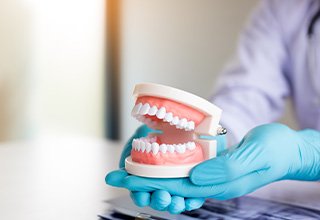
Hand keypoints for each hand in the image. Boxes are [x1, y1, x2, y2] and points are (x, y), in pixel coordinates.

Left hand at [107, 123, 319, 211]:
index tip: (122, 175)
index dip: (146, 180)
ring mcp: (211, 175)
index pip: (174, 185)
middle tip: (114, 173)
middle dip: (140, 179)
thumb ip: (225, 169)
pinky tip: (155, 160)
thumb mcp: (256, 156)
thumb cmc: (276, 152)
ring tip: (127, 168)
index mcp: (218, 184)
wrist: (289, 151)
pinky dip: (166, 164)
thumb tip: (194, 174)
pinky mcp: (213, 165)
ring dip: (150, 174)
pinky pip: (185, 167)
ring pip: (174, 177)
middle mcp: (210, 183)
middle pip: (169, 183)